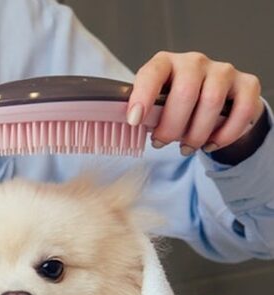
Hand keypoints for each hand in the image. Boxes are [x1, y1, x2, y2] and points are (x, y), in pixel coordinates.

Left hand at [127, 51, 264, 155]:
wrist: (213, 104)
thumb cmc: (175, 105)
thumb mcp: (154, 107)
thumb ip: (144, 113)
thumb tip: (131, 126)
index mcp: (166, 64)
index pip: (153, 73)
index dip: (143, 96)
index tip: (135, 120)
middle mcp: (194, 62)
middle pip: (185, 92)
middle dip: (171, 126)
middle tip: (162, 142)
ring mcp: (223, 70)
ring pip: (212, 102)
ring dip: (196, 134)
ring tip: (186, 148)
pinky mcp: (247, 84)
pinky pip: (241, 110)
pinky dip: (225, 135)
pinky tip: (211, 144)